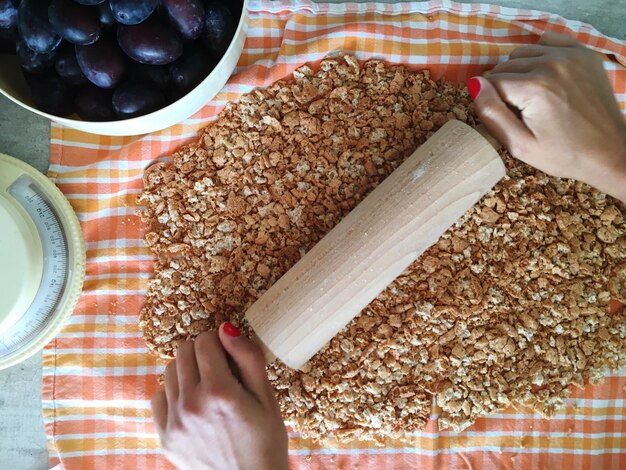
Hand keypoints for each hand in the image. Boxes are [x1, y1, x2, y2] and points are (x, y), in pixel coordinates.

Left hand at [151, 323, 287, 469]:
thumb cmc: (266, 442)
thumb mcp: (268, 397)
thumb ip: (248, 358)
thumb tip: (226, 328)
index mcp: (219, 392)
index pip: (204, 341)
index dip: (218, 341)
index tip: (228, 352)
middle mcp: (191, 404)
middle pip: (183, 352)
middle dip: (201, 351)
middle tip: (219, 367)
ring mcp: (174, 422)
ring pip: (169, 371)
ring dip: (187, 369)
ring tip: (207, 384)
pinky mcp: (165, 437)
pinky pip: (158, 398)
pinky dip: (173, 393)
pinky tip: (192, 402)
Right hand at [470, 31, 625, 202]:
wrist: (608, 151)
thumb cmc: (563, 154)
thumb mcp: (519, 145)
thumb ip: (491, 114)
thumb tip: (474, 84)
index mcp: (534, 89)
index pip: (491, 83)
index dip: (491, 101)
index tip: (505, 117)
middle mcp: (551, 65)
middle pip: (505, 67)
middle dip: (505, 87)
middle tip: (520, 111)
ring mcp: (570, 55)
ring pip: (522, 54)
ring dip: (519, 72)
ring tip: (531, 95)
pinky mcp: (583, 53)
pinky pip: (547, 42)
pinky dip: (538, 56)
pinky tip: (543, 76)